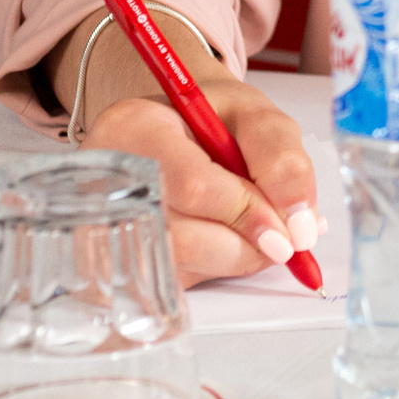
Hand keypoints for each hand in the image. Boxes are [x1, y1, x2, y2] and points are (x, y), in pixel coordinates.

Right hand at [82, 70, 321, 288]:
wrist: (174, 127)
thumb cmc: (212, 118)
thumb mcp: (255, 116)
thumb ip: (282, 161)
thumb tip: (300, 228)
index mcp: (133, 126)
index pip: (193, 185)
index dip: (250, 212)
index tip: (295, 230)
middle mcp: (102, 180)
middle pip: (182, 238)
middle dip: (248, 242)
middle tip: (285, 236)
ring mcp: (98, 226)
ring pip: (180, 268)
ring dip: (236, 256)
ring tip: (260, 228)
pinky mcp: (112, 263)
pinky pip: (175, 282)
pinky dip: (216, 266)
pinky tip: (230, 238)